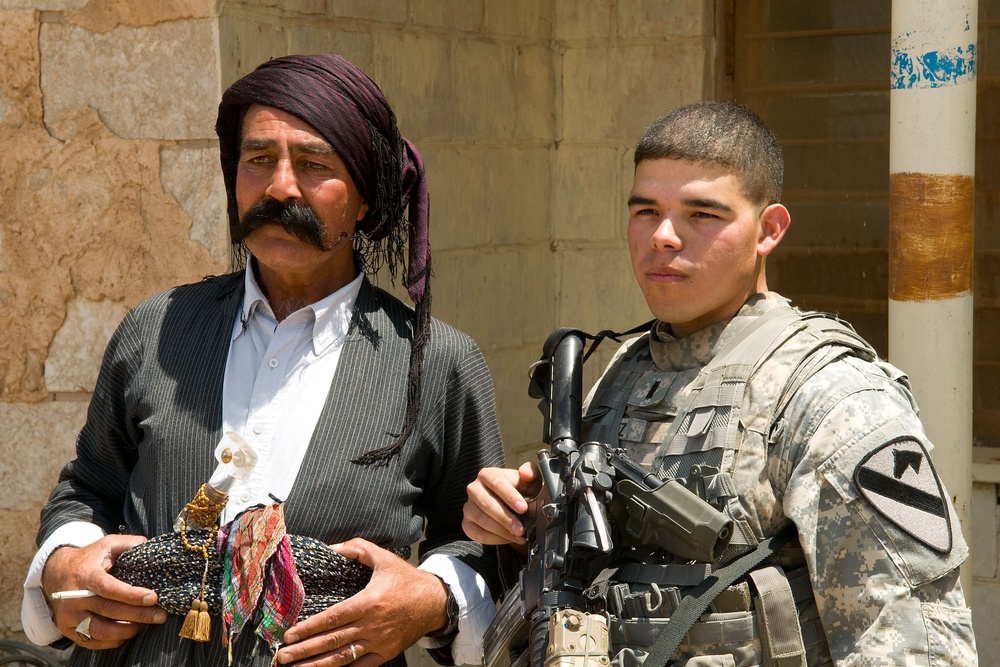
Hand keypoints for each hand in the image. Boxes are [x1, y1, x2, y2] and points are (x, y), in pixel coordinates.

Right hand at [42, 535, 165, 648]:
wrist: (55, 573)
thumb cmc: (89, 559)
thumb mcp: (106, 544)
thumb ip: (129, 543)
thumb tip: (149, 546)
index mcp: (85, 575)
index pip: (108, 588)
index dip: (131, 594)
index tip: (153, 597)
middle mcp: (74, 598)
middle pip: (108, 610)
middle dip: (138, 615)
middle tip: (160, 616)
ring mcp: (69, 616)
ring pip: (99, 630)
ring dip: (125, 631)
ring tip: (144, 625)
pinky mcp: (67, 629)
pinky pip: (91, 641)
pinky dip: (111, 641)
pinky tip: (127, 633)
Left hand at [275, 538, 447, 666]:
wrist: (435, 602)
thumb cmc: (406, 580)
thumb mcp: (384, 558)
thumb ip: (357, 549)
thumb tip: (332, 547)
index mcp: (369, 602)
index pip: (332, 618)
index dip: (309, 628)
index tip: (289, 635)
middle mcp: (372, 625)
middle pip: (332, 641)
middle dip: (304, 650)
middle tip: (282, 656)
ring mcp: (379, 643)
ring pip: (342, 658)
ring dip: (316, 665)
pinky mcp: (385, 654)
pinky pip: (360, 666)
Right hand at [462, 461, 540, 547]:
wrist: (511, 507)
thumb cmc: (520, 491)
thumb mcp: (528, 482)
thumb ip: (531, 473)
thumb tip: (526, 473)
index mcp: (488, 474)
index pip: (496, 482)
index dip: (510, 495)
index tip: (523, 508)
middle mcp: (474, 489)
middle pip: (486, 503)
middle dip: (506, 518)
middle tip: (521, 529)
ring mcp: (468, 507)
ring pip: (482, 520)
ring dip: (502, 531)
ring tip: (518, 536)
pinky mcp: (467, 523)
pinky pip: (477, 534)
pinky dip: (494, 539)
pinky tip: (508, 539)